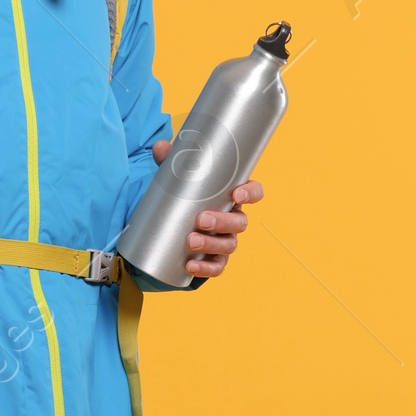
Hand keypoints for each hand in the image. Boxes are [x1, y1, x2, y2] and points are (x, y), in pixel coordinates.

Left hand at [149, 153, 264, 277]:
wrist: (172, 228)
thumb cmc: (184, 198)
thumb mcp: (177, 178)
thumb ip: (171, 161)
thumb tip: (161, 146)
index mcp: (231, 197)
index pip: (253, 192)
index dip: (251, 193)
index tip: (238, 193)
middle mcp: (233, 219)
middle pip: (240, 223)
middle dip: (222, 222)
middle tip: (201, 220)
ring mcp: (225, 241)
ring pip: (229, 245)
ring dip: (212, 245)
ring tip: (191, 242)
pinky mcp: (213, 259)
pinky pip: (217, 267)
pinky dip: (205, 269)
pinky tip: (190, 266)